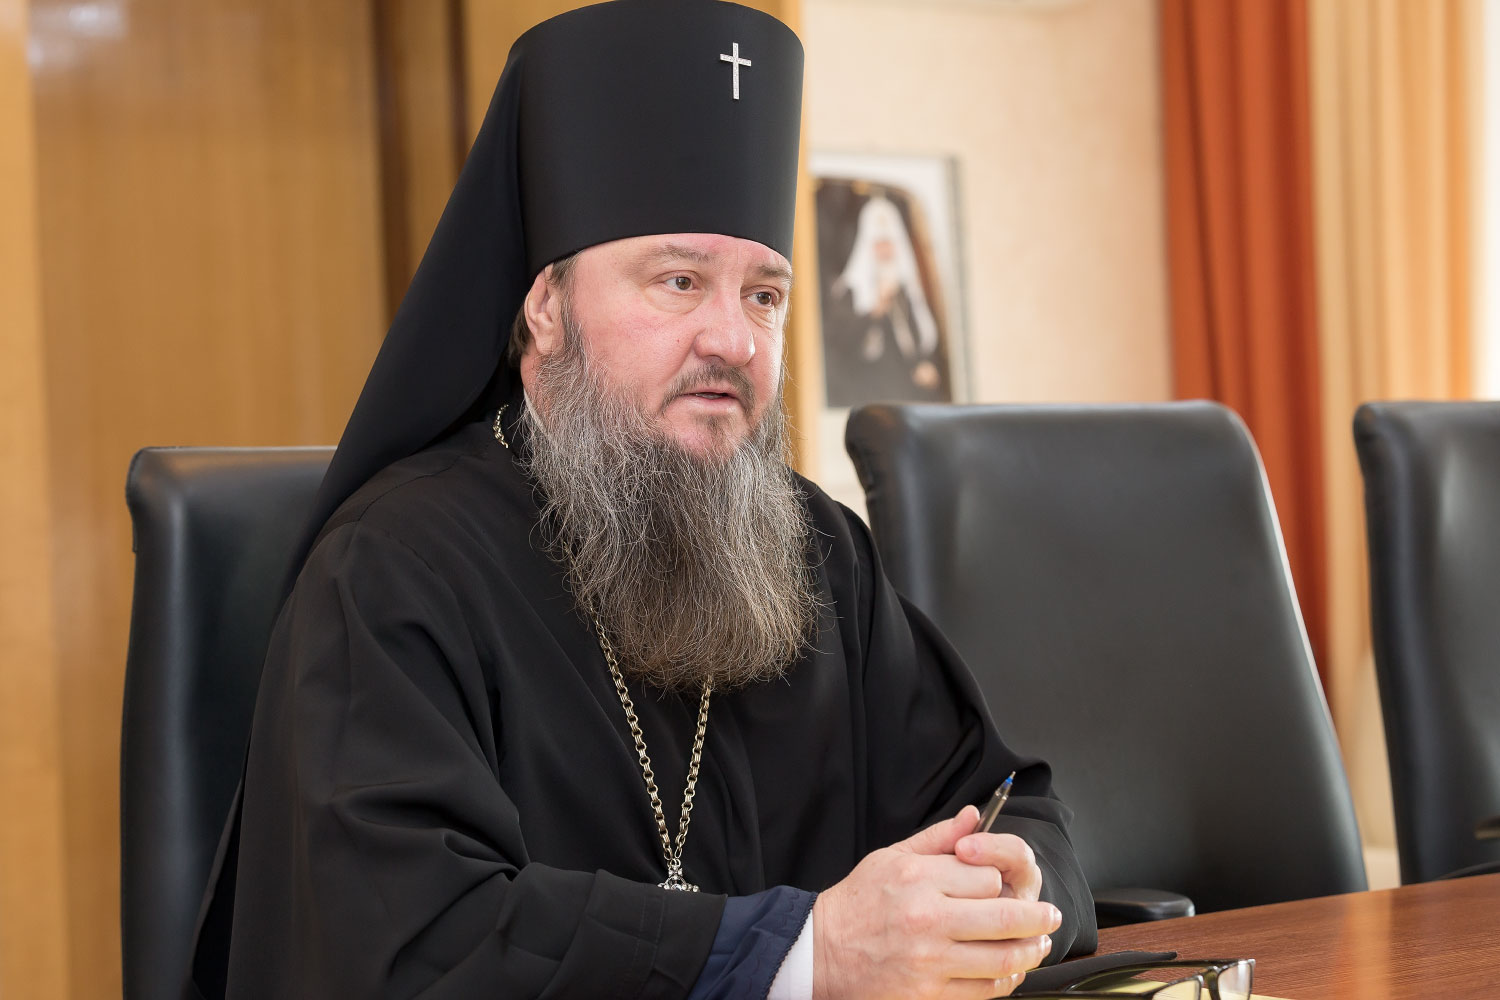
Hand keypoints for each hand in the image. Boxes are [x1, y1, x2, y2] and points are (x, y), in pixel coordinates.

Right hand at [811, 806, 1063, 999]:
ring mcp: (929, 960)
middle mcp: (927, 918)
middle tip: (1051, 916)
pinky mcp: (927, 993)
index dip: (1001, 881)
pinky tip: (1010, 971)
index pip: (988, 878)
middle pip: (1006, 916)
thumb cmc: (858, 902)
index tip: (1000, 886)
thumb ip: (938, 838)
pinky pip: (982, 989)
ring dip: (1030, 951)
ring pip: (1002, 956)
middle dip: (1039, 917)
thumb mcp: (891, 857)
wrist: (821, 951)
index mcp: (919, 878)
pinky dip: (1005, 981)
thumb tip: (974, 816)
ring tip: (1039, 945)